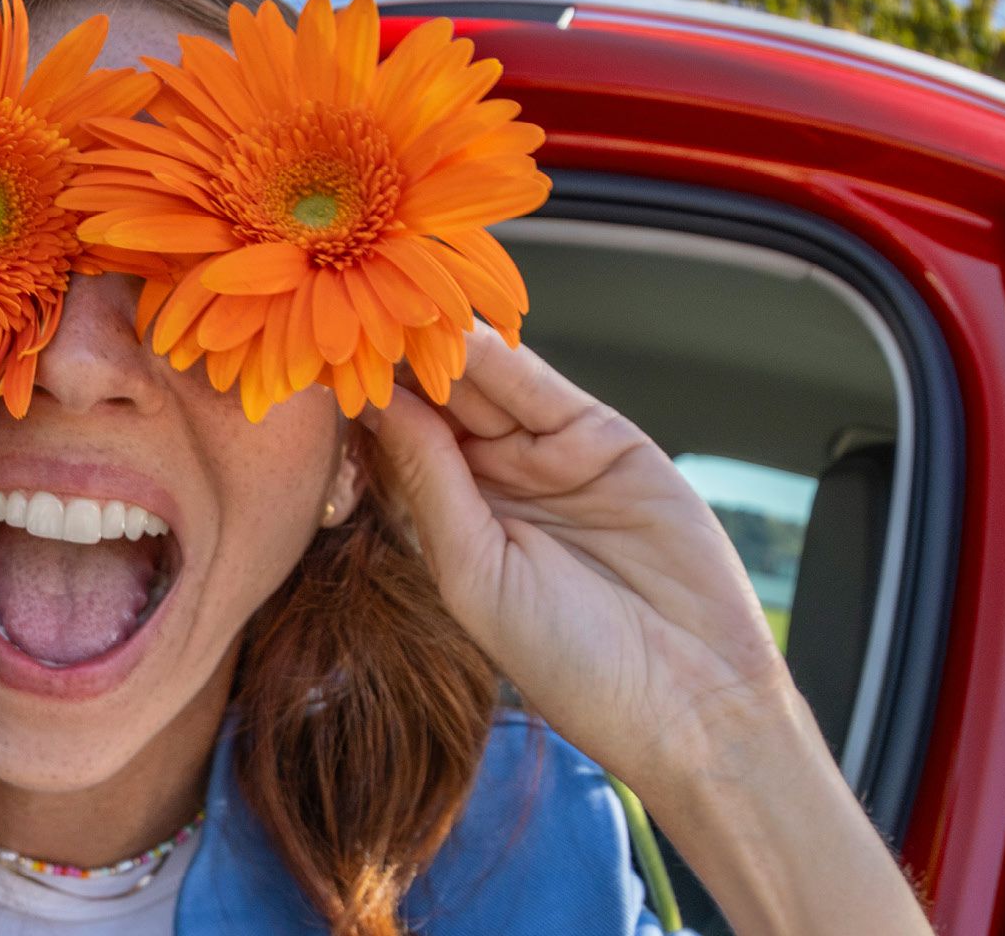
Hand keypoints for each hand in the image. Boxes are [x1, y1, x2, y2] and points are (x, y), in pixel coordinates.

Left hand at [366, 329, 812, 794]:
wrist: (687, 694)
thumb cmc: (573, 662)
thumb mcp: (475, 573)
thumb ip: (431, 484)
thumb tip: (381, 406)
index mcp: (451, 525)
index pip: (396, 447)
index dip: (364, 406)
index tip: (317, 364)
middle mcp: (495, 485)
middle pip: (436, 406)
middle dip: (396, 365)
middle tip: (349, 317)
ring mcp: (548, 459)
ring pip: (484, 389)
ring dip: (442, 351)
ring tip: (394, 310)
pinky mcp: (604, 441)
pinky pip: (542, 391)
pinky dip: (504, 360)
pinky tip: (462, 332)